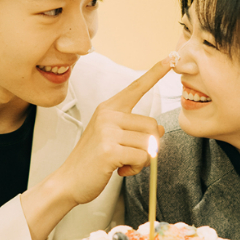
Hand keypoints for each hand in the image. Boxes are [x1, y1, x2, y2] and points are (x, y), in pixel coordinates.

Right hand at [54, 56, 171, 205]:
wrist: (68, 181)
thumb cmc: (93, 160)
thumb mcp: (111, 136)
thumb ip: (133, 129)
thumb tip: (159, 130)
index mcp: (108, 108)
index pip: (137, 87)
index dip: (155, 73)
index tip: (171, 58)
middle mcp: (108, 114)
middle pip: (152, 125)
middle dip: (149, 145)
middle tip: (130, 156)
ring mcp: (107, 131)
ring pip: (149, 143)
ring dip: (142, 160)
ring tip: (124, 163)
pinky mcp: (109, 150)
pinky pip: (142, 157)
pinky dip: (136, 168)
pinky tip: (120, 170)